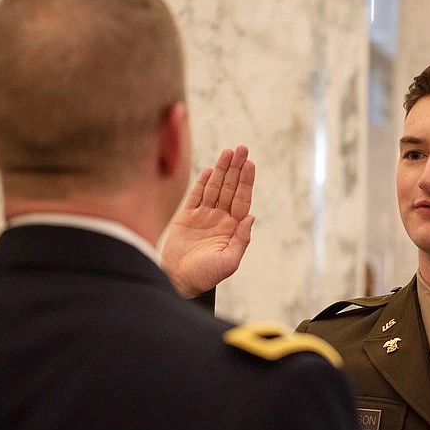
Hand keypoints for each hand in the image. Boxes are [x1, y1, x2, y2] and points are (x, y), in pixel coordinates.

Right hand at [161, 145, 255, 297]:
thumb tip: (251, 217)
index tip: (250, 164)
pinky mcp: (186, 217)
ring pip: (214, 188)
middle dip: (236, 168)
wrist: (178, 281)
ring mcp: (203, 217)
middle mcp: (220, 219)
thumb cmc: (205, 276)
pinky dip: (203, 182)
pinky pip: (196, 195)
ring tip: (228, 152)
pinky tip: (211, 169)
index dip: (246, 181)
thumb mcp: (229, 262)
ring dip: (222, 170)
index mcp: (232, 228)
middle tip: (242, 148)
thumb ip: (241, 240)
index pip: (242, 199)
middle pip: (230, 188)